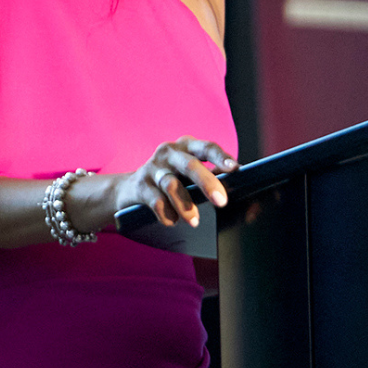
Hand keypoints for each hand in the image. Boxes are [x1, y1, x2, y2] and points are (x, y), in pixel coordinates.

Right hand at [114, 136, 237, 226]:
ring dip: (185, 205)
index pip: (207, 148)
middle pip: (190, 165)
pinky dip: (166, 213)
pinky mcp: (140, 185)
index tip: (235, 168)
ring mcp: (153, 168)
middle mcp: (169, 153)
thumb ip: (212, 174)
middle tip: (221, 202)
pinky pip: (155, 201)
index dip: (221, 157)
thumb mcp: (190, 171)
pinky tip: (172, 221)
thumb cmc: (171, 177)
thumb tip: (237, 182)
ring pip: (171, 185)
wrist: (130, 187)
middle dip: (207, 183)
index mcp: (187, 146)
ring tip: (194, 221)